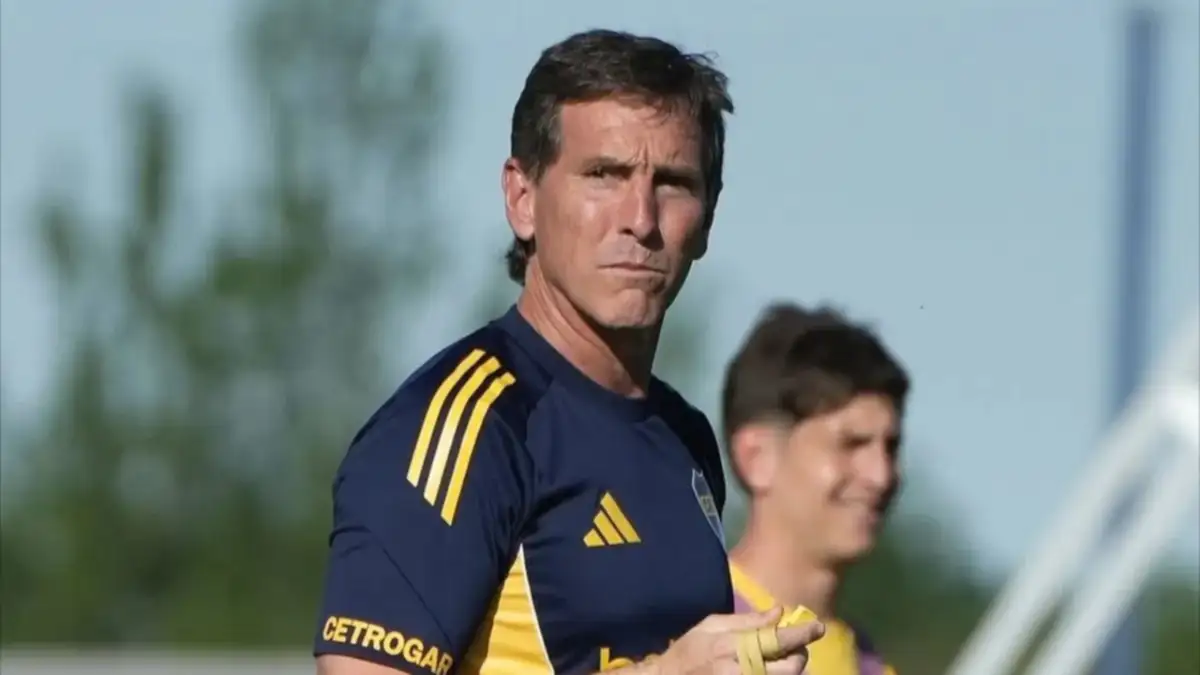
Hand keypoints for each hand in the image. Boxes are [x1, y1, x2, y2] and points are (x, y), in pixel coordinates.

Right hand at [652, 607, 824, 674]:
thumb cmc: (688, 651)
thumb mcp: (710, 626)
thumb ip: (747, 621)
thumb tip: (779, 611)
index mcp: (733, 646)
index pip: (779, 640)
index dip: (803, 634)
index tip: (817, 627)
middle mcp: (743, 670)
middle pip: (792, 668)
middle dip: (800, 656)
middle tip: (794, 648)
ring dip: (790, 670)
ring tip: (778, 660)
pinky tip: (768, 668)